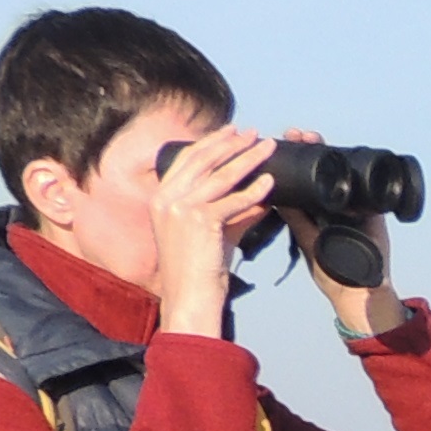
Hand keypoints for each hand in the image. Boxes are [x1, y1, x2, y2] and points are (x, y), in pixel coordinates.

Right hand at [147, 124, 274, 338]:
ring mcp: (180, 208)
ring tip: (268, 148)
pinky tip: (270, 183)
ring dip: (248, 158)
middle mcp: (165, 199)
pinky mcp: (199, 221)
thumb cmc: (198, 271)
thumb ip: (232, 212)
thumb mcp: (212, 233)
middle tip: (254, 133)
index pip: (187, 159)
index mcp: (160, 198)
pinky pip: (234, 200)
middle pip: (203, 159)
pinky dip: (254, 191)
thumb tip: (260, 195)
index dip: (211, 142)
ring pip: (221, 175)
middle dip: (231, 142)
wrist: (189, 299)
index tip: (232, 132)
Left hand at [266, 128, 390, 314]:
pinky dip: (357, 170)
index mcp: (316, 208)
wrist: (360, 290)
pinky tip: (345, 157)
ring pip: (342, 170)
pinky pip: (365, 185)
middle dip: (309, 147)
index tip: (280, 144)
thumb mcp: (308, 241)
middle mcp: (336, 202)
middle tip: (295, 134)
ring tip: (311, 138)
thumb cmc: (331, 271)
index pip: (304, 176)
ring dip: (328, 151)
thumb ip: (296, 219)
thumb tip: (272, 195)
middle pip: (323, 166)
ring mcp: (356, 204)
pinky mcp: (373, 211)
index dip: (294, 158)